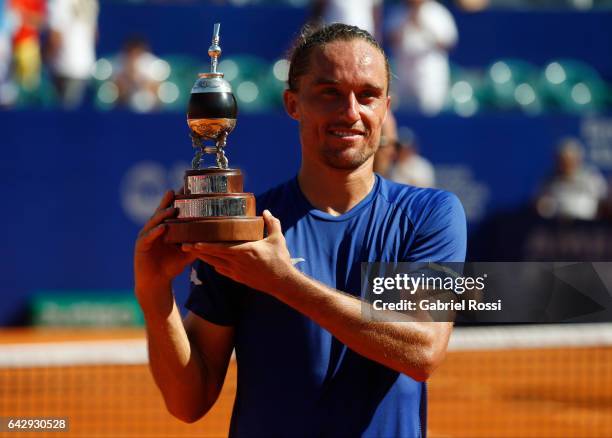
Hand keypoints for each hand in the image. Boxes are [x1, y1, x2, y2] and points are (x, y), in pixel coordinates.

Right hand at [134, 190, 195, 291]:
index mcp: (164, 227)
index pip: (171, 210)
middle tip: (176, 190)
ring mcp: (146, 236)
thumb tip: (215, 236)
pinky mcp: (141, 246)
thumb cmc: (171, 265)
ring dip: (163, 214)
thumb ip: (197, 242)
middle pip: (161, 211)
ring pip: (155, 222)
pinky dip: (156, 232)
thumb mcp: (187, 252)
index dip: (177, 199)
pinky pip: (148, 237)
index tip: (186, 187)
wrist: (156, 282)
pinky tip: (163, 227)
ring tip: (173, 208)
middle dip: (168, 200)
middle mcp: (154, 228)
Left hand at [181, 210, 295, 294]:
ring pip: (214, 263)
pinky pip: (222, 270)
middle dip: (197, 250)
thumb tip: (266, 212)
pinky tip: (209, 260)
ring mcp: (236, 271)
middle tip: (183, 245)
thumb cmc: (280, 260)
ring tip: (191, 250)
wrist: (282, 282)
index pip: (221, 248)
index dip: (206, 246)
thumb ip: (272, 224)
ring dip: (203, 257)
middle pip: (212, 256)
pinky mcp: (238, 278)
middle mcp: (238, 262)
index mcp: (246, 250)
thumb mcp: (278, 239)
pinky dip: (214, 264)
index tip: (194, 242)